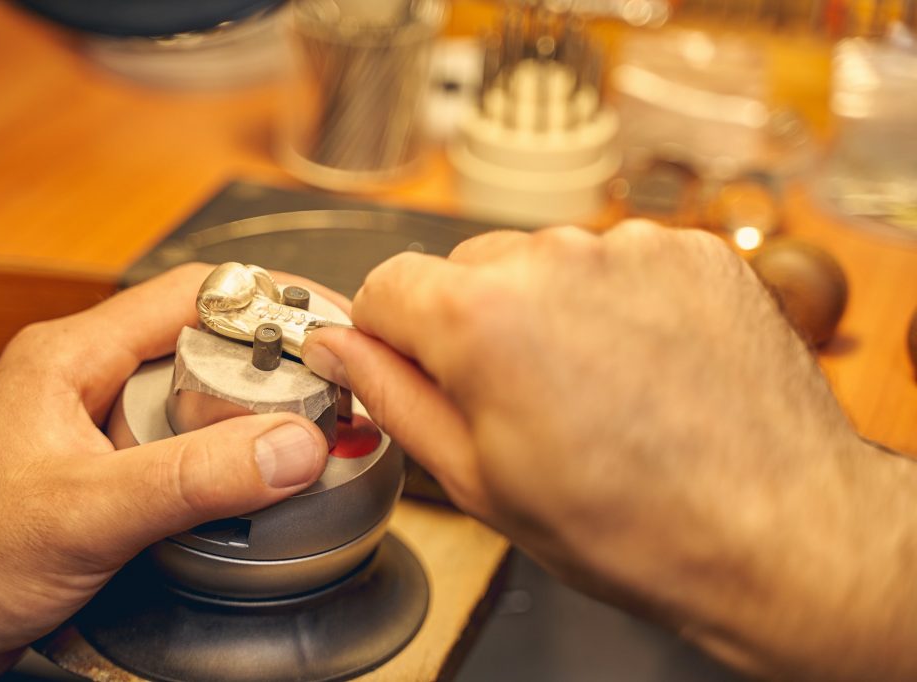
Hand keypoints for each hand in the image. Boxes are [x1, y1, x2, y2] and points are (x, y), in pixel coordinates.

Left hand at [0, 264, 331, 679]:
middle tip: (325, 398)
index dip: (269, 298)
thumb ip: (192, 477)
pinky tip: (235, 494)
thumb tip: (290, 446)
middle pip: (199, 347)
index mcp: (71, 355)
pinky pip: (171, 453)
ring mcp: (87, 430)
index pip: (191, 293)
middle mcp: (81, 382)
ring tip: (294, 446)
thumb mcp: (84, 513)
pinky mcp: (94, 476)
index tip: (329, 321)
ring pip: (189, 404)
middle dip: (268, 367)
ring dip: (242, 422)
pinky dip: (214, 465)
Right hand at [302, 221, 916, 680]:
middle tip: (516, 400)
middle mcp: (551, 258)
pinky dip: (612, 302)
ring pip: (541, 264)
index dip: (389, 335)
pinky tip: (640, 363)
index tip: (411, 368)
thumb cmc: (627, 525)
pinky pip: (615, 261)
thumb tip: (338, 345)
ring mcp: (629, 246)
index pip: (386, 285)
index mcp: (480, 317)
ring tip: (591, 388)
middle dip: (469, 326)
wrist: (776, 528)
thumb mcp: (477, 479)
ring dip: (544, 311)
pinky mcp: (689, 249)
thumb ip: (392, 396)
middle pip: (464, 270)